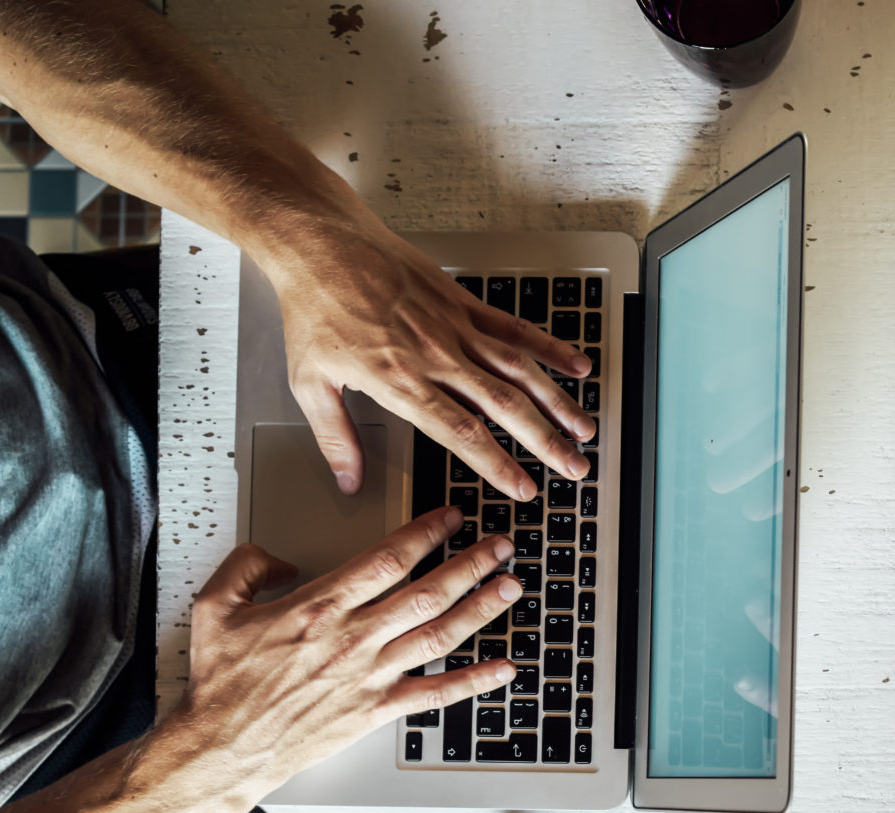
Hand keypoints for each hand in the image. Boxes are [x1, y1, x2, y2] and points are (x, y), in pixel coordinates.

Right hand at [171, 506, 521, 791]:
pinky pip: (435, 694)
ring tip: (511, 586)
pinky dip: (474, 681)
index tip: (451, 518)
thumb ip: (247, 567)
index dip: (426, 533)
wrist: (223, 747)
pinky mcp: (376, 711)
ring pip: (439, 634)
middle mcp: (352, 639)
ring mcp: (369, 676)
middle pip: (427, 591)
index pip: (387, 559)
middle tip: (501, 545)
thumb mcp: (214, 607)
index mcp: (318, 607)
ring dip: (481, 609)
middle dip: (471, 564)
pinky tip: (504, 669)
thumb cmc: (221, 684)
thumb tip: (279, 558)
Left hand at [262, 216, 596, 499]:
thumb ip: (335, 438)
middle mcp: (437, 356)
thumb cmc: (314, 307)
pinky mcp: (461, 302)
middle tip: (574, 468)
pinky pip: (514, 327)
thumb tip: (348, 480)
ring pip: (519, 370)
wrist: (320, 242)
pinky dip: (549, 346)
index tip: (523, 488)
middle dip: (545, 442)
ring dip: (557, 402)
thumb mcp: (310, 382)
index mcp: (402, 381)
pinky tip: (576, 364)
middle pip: (505, 407)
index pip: (462, 432)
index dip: (498, 465)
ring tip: (584, 429)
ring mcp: (454, 326)